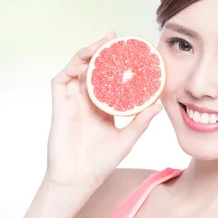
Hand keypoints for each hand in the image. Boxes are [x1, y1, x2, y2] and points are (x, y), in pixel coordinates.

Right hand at [46, 31, 162, 188]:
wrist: (78, 180)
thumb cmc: (100, 164)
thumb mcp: (126, 140)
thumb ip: (140, 122)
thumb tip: (158, 105)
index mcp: (103, 107)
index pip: (110, 78)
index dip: (117, 63)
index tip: (131, 50)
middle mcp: (87, 101)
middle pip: (93, 68)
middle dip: (102, 51)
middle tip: (115, 38)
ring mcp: (72, 102)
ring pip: (77, 70)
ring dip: (87, 54)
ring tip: (101, 44)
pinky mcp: (59, 105)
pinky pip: (61, 80)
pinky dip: (71, 68)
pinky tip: (84, 62)